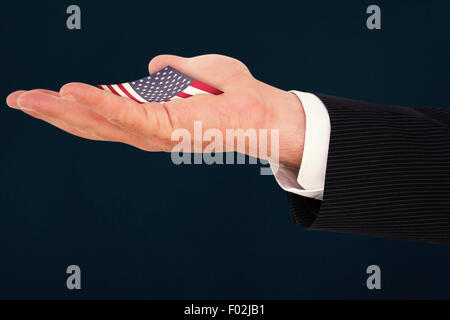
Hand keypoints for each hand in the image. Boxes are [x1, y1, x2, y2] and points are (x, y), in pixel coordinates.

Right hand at [6, 54, 304, 167]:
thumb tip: (154, 65)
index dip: (74, 108)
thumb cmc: (234, 93)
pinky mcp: (169, 128)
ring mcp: (157, 132)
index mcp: (151, 117)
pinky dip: (99, 106)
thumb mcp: (199, 71)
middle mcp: (149, 130)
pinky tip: (70, 95)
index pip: (105, 115)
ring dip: (64, 112)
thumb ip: (174, 70)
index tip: (43, 95)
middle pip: (94, 124)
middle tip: (18, 100)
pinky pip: (128, 116)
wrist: (265, 110)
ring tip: (29, 99)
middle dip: (54, 114)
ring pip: (102, 124)